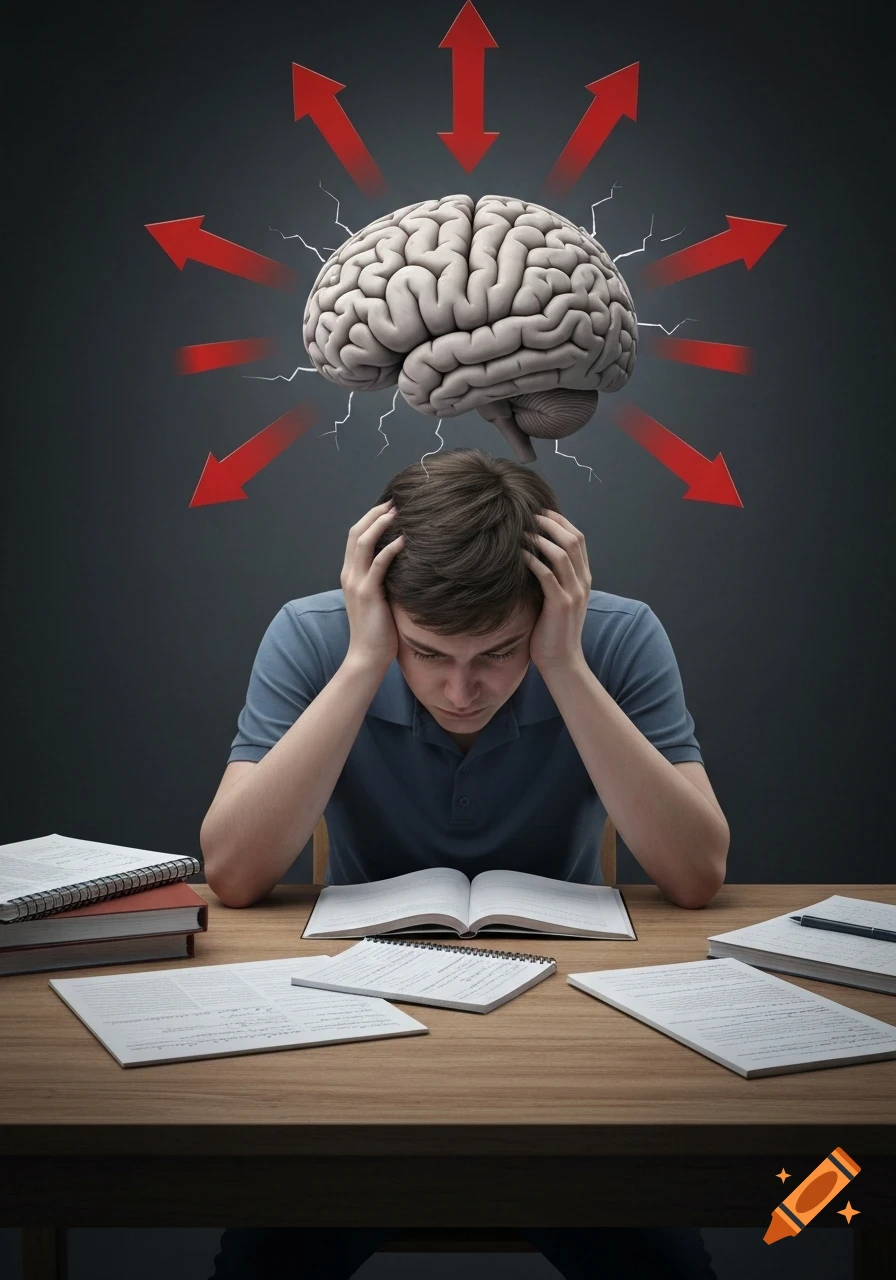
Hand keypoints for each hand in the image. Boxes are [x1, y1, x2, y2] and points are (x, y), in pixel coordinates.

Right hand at [341, 500, 403, 671]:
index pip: (355, 537)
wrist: (367, 656)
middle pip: (356, 532)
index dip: (370, 519)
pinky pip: (378, 564)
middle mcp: (349, 574)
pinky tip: (406, 539)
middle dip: (375, 514)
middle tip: (395, 501)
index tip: (389, 507)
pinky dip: (391, 548)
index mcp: (350, 574)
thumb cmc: (378, 630)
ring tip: (398, 512)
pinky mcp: (367, 593)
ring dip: (380, 523)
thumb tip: (404, 564)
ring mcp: (356, 583)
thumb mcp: (379, 598)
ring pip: (363, 542)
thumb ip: (384, 580)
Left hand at [522, 511, 590, 670]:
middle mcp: (583, 581)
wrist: (562, 661)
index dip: (560, 522)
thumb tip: (533, 556)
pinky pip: (547, 574)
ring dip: (541, 538)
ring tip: (522, 531)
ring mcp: (574, 593)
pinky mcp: (560, 604)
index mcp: (584, 578)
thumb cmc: (553, 630)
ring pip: (561, 553)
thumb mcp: (558, 599)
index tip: (541, 512)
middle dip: (551, 523)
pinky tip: (518, 554)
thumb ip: (553, 578)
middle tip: (530, 515)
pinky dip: (532, 560)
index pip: (578, 539)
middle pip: (572, 540)